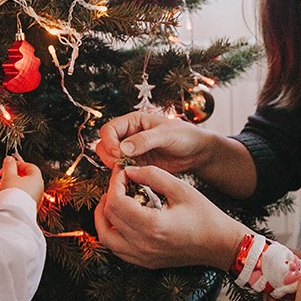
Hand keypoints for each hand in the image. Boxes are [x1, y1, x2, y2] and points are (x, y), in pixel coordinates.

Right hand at [0, 154, 43, 204]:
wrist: (13, 215)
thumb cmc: (13, 195)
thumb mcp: (8, 176)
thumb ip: (9, 165)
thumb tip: (9, 159)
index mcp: (37, 179)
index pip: (30, 166)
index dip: (18, 164)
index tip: (8, 164)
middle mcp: (39, 189)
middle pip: (27, 177)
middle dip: (14, 175)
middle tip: (3, 175)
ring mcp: (35, 199)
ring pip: (24, 188)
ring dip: (13, 185)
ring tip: (2, 185)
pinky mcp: (29, 208)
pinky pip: (23, 197)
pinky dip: (15, 194)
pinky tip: (6, 195)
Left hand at [93, 163, 248, 269]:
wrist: (220, 244)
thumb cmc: (204, 216)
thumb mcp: (180, 188)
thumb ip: (152, 175)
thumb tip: (129, 170)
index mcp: (151, 226)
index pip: (116, 202)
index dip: (114, 183)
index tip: (122, 172)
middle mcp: (142, 245)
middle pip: (108, 218)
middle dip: (109, 195)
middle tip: (119, 182)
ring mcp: (142, 257)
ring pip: (106, 238)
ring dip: (104, 217)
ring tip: (113, 200)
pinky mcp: (145, 262)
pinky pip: (117, 249)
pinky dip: (112, 232)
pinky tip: (121, 219)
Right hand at [95, 112, 213, 173]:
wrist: (196, 153)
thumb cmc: (184, 136)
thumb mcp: (166, 134)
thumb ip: (145, 140)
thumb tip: (123, 148)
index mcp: (133, 122)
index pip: (108, 130)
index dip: (109, 142)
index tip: (119, 154)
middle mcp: (129, 135)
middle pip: (104, 144)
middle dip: (109, 156)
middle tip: (122, 165)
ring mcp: (131, 151)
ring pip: (109, 159)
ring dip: (114, 166)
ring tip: (127, 172)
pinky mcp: (136, 165)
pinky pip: (121, 170)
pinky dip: (122, 175)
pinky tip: (132, 179)